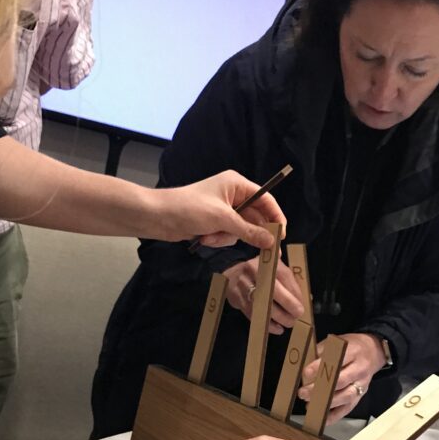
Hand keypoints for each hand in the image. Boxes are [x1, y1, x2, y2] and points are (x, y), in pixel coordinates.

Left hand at [156, 171, 285, 248]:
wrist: (157, 216)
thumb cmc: (189, 209)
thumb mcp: (222, 219)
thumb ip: (249, 230)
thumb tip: (272, 241)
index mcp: (236, 185)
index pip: (265, 199)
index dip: (276, 217)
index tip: (282, 236)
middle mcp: (232, 195)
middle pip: (255, 217)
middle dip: (252, 234)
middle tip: (269, 254)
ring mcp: (222, 210)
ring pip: (240, 230)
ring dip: (227, 238)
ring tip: (210, 237)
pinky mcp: (213, 223)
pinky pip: (227, 235)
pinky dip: (217, 240)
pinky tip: (203, 239)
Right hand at [224, 258, 303, 334]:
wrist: (232, 274)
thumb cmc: (261, 273)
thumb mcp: (274, 267)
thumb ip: (290, 278)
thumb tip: (309, 297)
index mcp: (267, 262)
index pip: (284, 276)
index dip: (295, 292)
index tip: (302, 304)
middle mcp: (254, 271)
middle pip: (273, 290)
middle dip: (288, 305)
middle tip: (297, 315)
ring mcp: (244, 286)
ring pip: (263, 304)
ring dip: (279, 317)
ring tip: (288, 323)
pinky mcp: (237, 299)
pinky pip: (254, 315)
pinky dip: (267, 324)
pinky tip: (277, 328)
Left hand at [298, 333, 385, 422]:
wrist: (373, 352)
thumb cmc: (351, 347)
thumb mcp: (338, 342)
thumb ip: (321, 351)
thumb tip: (303, 364)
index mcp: (353, 352)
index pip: (336, 361)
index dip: (320, 368)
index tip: (305, 373)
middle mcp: (359, 369)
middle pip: (340, 381)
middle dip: (319, 388)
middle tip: (303, 392)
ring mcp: (361, 385)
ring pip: (345, 396)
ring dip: (326, 403)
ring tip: (309, 404)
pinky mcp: (360, 396)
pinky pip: (348, 409)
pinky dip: (334, 416)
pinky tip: (321, 417)